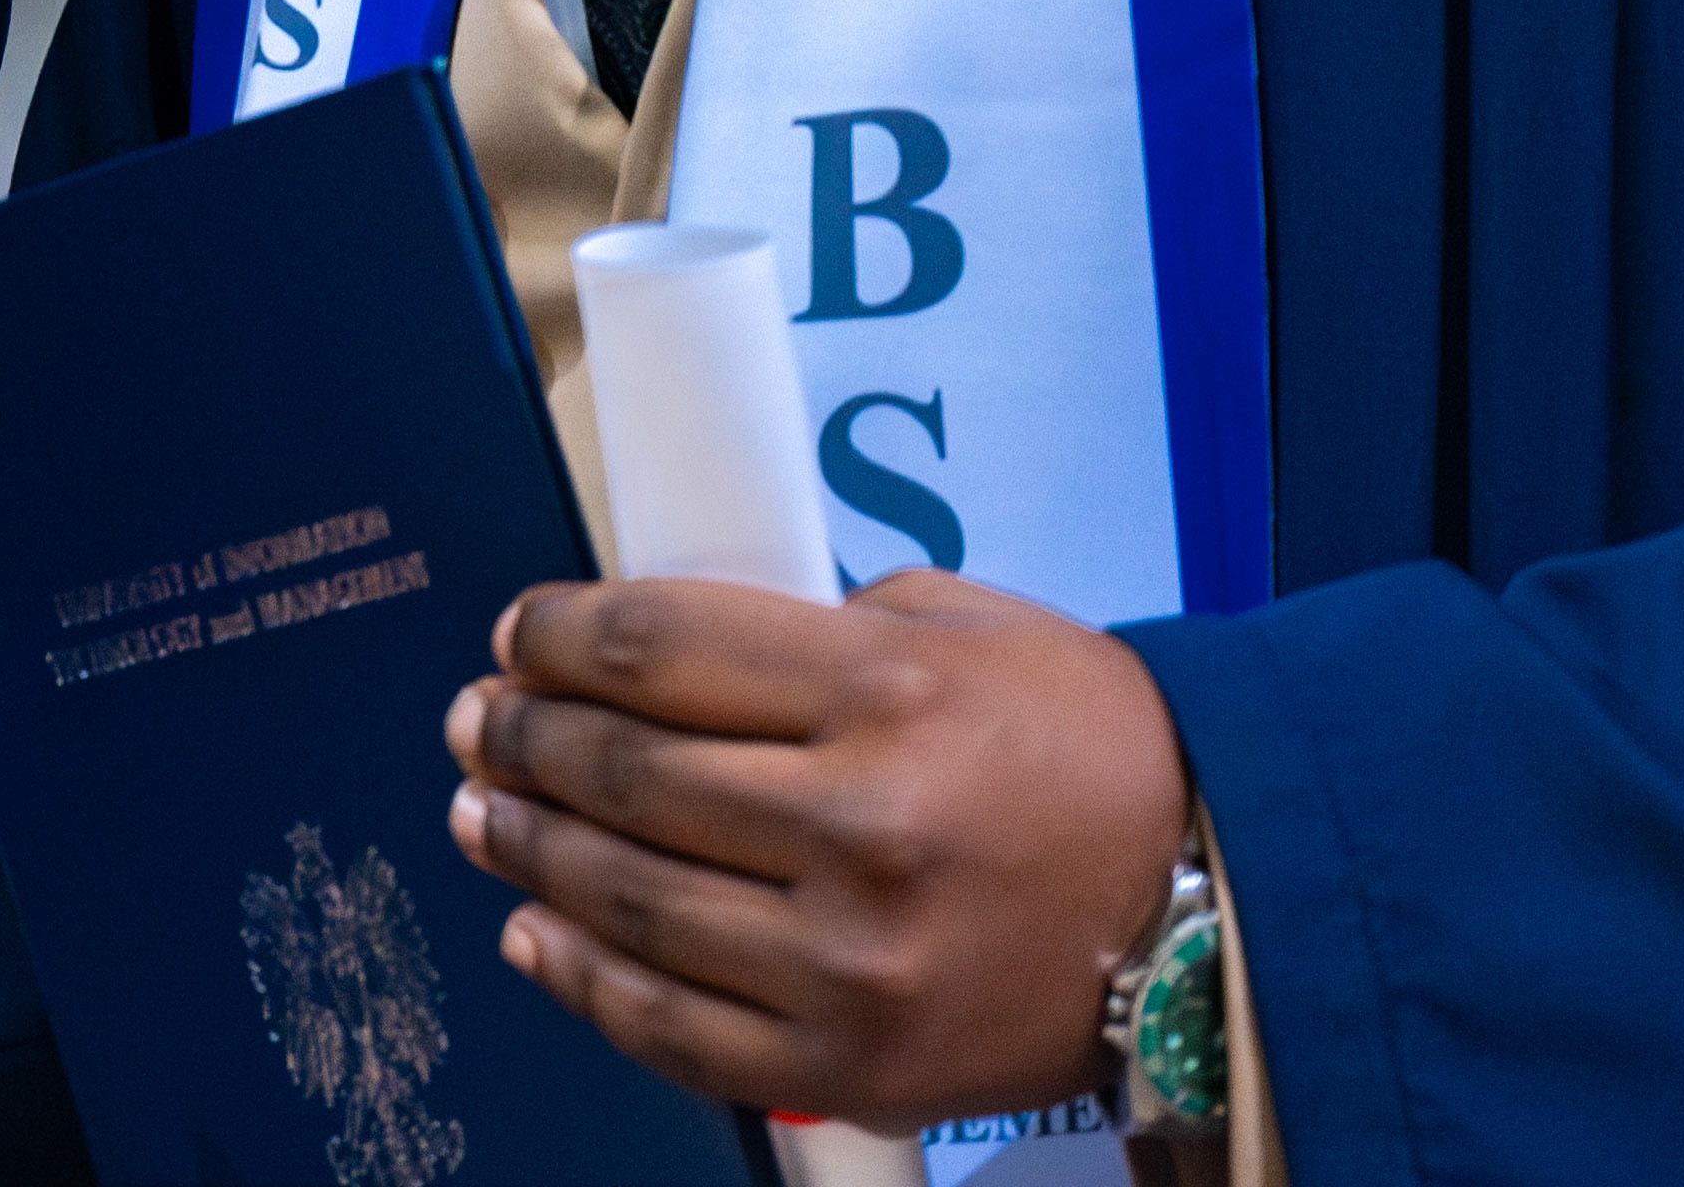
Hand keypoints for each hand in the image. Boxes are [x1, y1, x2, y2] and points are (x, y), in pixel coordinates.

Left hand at [443, 568, 1187, 1130]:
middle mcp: (860, 825)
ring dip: (531, 850)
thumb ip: (812, 628)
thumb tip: (659, 652)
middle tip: (478, 721)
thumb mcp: (960, 626)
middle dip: (525, 739)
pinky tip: (534, 932)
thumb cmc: (1081, 742)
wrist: (1205, 896)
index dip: (556, 638)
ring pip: (632, 901)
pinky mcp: (853, 1057)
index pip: (655, 651)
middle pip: (626, 774)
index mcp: (884, 692)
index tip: (517, 635)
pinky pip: (676, 1026)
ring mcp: (851, 957)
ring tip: (482, 813)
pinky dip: (585, 978)